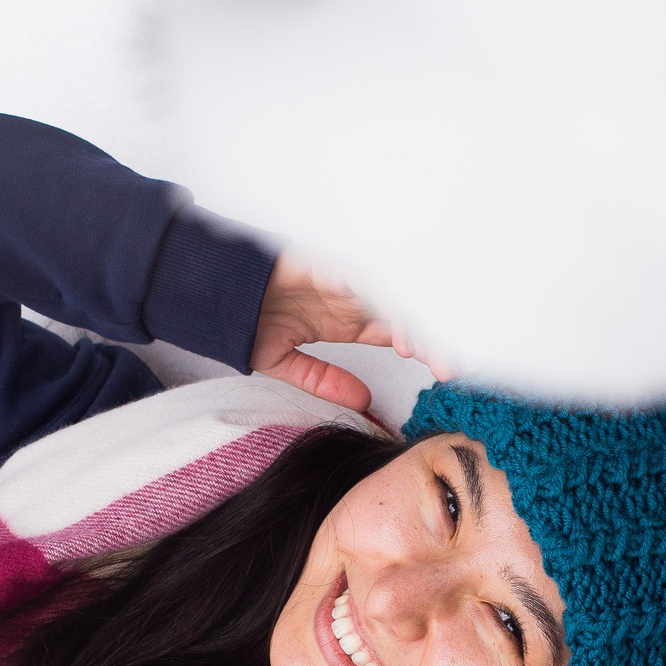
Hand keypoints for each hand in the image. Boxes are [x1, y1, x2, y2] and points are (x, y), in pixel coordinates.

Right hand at [249, 252, 443, 414]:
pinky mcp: (329, 264)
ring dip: (414, 324)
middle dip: (434, 338)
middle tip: (455, 365)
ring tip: (430, 353)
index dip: (426, 349)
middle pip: (407, 313)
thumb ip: (322, 380)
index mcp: (351, 318)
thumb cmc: (244, 319)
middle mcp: (355, 297)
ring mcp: (345, 278)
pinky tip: (399, 329)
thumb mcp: (285, 362)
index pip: (401, 332)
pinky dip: (384, 302)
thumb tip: (363, 400)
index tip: (448, 372)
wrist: (210, 292)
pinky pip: (367, 280)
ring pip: (393, 296)